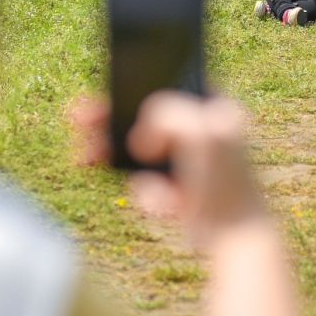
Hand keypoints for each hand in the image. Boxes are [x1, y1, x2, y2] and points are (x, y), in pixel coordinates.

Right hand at [72, 93, 263, 250]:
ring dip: (110, 152)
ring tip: (86, 157)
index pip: (171, 81)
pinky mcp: (178, 184)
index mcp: (215, 106)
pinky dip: (143, 191)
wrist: (234, 236)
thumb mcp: (201, 133)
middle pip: (145, 112)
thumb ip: (168, 116)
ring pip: (137, 146)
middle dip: (109, 117)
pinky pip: (144, 179)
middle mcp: (202, 127)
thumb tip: (140, 139)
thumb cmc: (226, 182)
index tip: (108, 82)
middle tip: (80, 118)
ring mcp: (188, 156)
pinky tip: (164, 205)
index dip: (137, 80)